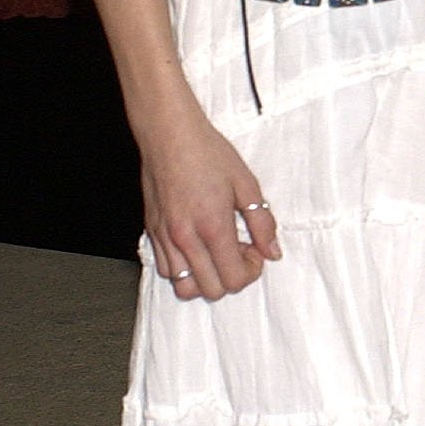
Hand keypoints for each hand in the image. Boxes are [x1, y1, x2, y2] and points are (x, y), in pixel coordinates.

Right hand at [140, 105, 279, 301]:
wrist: (169, 134)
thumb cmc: (206, 152)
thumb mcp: (247, 183)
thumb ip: (263, 222)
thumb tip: (272, 251)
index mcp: (212, 226)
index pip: (234, 279)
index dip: (251, 271)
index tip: (254, 251)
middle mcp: (185, 238)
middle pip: (211, 291)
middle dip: (231, 277)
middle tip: (238, 251)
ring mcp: (165, 238)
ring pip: (184, 287)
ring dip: (205, 277)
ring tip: (215, 251)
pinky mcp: (151, 232)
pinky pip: (165, 270)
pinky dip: (184, 269)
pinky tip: (196, 246)